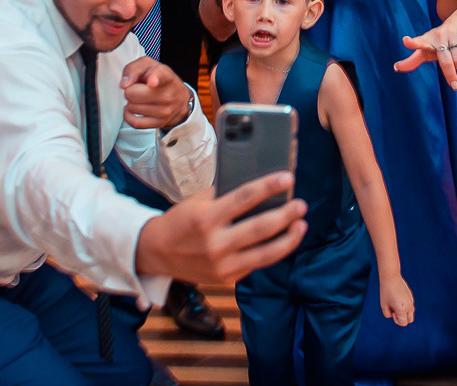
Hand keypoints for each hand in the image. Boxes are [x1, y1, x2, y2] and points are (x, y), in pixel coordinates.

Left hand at [120, 57, 192, 129]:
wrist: (179, 97)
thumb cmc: (160, 79)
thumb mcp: (148, 65)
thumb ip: (134, 69)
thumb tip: (125, 84)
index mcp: (166, 76)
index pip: (161, 76)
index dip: (155, 78)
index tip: (152, 82)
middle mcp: (168, 94)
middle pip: (132, 94)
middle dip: (130, 91)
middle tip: (138, 89)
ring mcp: (165, 111)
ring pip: (131, 107)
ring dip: (131, 103)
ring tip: (140, 98)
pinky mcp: (160, 123)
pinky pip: (135, 123)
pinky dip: (128, 116)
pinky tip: (132, 110)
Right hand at [136, 172, 307, 283]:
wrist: (156, 254)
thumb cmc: (180, 222)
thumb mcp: (197, 203)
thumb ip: (224, 196)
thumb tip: (258, 187)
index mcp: (206, 218)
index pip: (244, 198)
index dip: (268, 187)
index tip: (287, 178)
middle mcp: (215, 244)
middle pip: (260, 228)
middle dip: (285, 216)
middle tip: (301, 205)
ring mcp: (222, 266)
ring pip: (265, 254)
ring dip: (288, 239)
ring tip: (300, 225)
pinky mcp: (227, 279)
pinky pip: (256, 264)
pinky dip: (272, 251)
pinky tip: (283, 240)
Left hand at [379, 273, 414, 326]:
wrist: (391, 277)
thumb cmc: (385, 291)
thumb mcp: (383, 305)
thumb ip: (388, 314)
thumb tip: (393, 315)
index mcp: (402, 309)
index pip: (403, 323)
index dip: (396, 321)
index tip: (392, 312)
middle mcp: (409, 306)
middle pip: (410, 320)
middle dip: (402, 318)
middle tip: (395, 310)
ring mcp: (411, 301)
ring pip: (411, 313)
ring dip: (404, 313)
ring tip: (396, 304)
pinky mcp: (411, 296)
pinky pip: (410, 306)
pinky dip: (405, 307)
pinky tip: (398, 299)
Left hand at [393, 13, 456, 89]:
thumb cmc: (438, 41)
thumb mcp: (426, 50)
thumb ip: (412, 61)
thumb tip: (396, 68)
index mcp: (426, 41)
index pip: (418, 42)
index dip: (412, 43)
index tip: (405, 40)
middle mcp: (438, 35)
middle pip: (446, 62)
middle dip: (451, 76)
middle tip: (454, 85)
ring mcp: (452, 32)